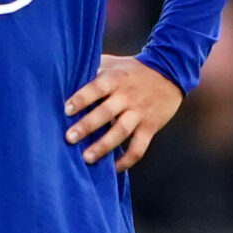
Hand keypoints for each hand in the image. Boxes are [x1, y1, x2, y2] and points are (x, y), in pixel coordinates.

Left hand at [64, 55, 182, 168]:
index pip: (96, 88)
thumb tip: (62, 75)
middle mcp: (127, 97)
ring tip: (86, 158)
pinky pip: (139, 147)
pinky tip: (113, 169)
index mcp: (115, 79)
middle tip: (69, 138)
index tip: (66, 110)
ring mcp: (139, 113)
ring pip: (121, 132)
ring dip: (103, 146)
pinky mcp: (150, 127)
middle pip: (106, 112)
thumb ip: (92, 68)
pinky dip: (127, 160)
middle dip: (87, 126)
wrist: (170, 71)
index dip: (81, 99)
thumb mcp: (112, 63)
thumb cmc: (131, 69)